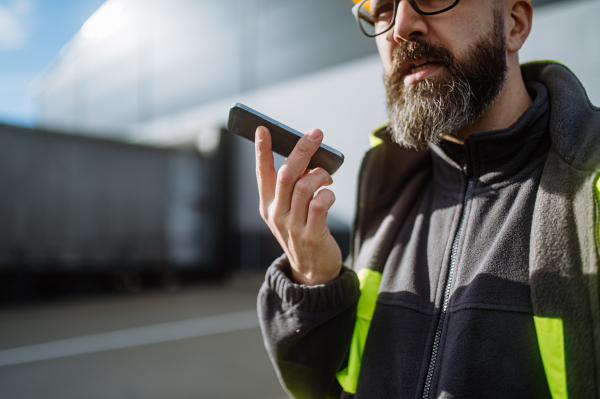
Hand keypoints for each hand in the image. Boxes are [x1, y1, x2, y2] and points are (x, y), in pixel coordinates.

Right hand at [255, 126, 341, 285]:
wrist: (311, 271)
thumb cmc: (302, 232)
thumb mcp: (290, 211)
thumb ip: (295, 188)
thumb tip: (311, 161)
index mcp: (267, 205)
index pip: (262, 173)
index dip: (262, 150)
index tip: (263, 129)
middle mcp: (276, 213)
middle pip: (287, 174)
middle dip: (301, 149)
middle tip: (316, 133)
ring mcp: (292, 225)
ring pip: (304, 186)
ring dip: (320, 174)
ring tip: (326, 176)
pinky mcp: (311, 234)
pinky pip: (320, 203)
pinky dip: (328, 193)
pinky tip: (329, 194)